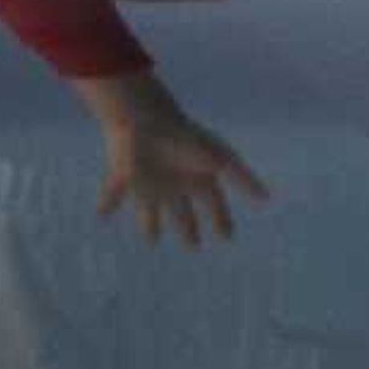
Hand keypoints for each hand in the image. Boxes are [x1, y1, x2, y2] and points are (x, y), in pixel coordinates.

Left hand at [82, 70, 273, 248]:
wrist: (146, 122)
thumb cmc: (186, 140)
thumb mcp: (220, 160)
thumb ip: (242, 178)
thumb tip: (266, 198)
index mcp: (196, 179)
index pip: (212, 206)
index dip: (220, 221)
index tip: (226, 237)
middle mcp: (173, 184)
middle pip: (182, 213)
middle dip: (188, 230)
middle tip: (193, 247)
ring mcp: (147, 181)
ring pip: (150, 209)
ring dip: (150, 224)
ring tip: (152, 240)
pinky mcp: (124, 177)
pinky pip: (113, 194)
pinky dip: (107, 204)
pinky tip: (101, 215)